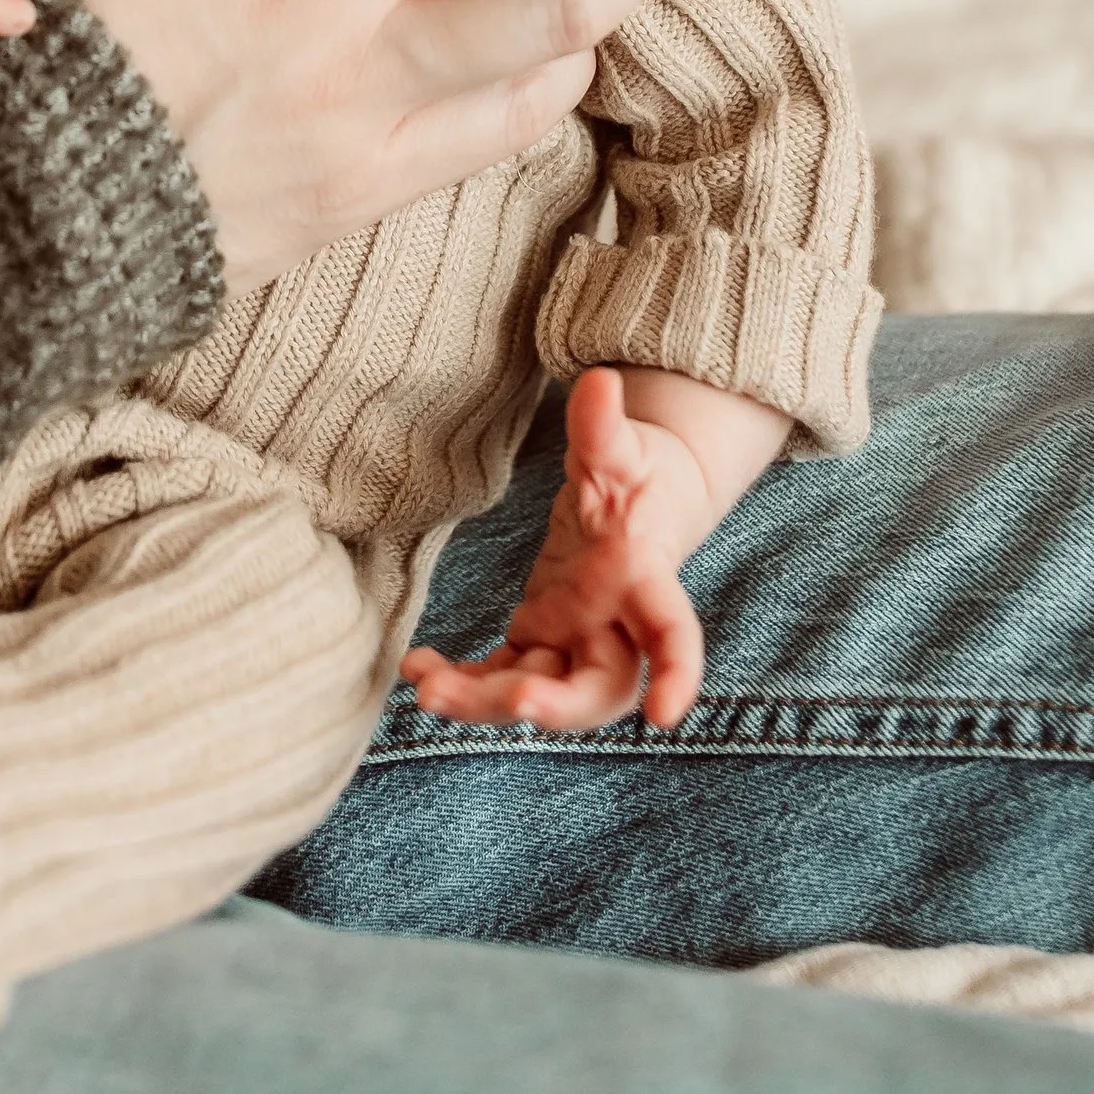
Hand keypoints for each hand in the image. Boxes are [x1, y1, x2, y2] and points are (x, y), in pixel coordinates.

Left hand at [403, 369, 787, 731]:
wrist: (639, 504)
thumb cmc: (639, 475)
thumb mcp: (621, 447)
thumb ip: (604, 426)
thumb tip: (599, 380)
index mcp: (645, 578)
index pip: (670, 629)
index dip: (676, 671)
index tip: (666, 713)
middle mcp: (614, 623)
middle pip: (600, 687)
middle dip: (559, 704)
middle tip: (517, 699)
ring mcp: (575, 638)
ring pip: (542, 688)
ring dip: (488, 701)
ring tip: (429, 691)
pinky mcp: (540, 638)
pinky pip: (503, 673)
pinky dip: (464, 681)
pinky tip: (417, 669)